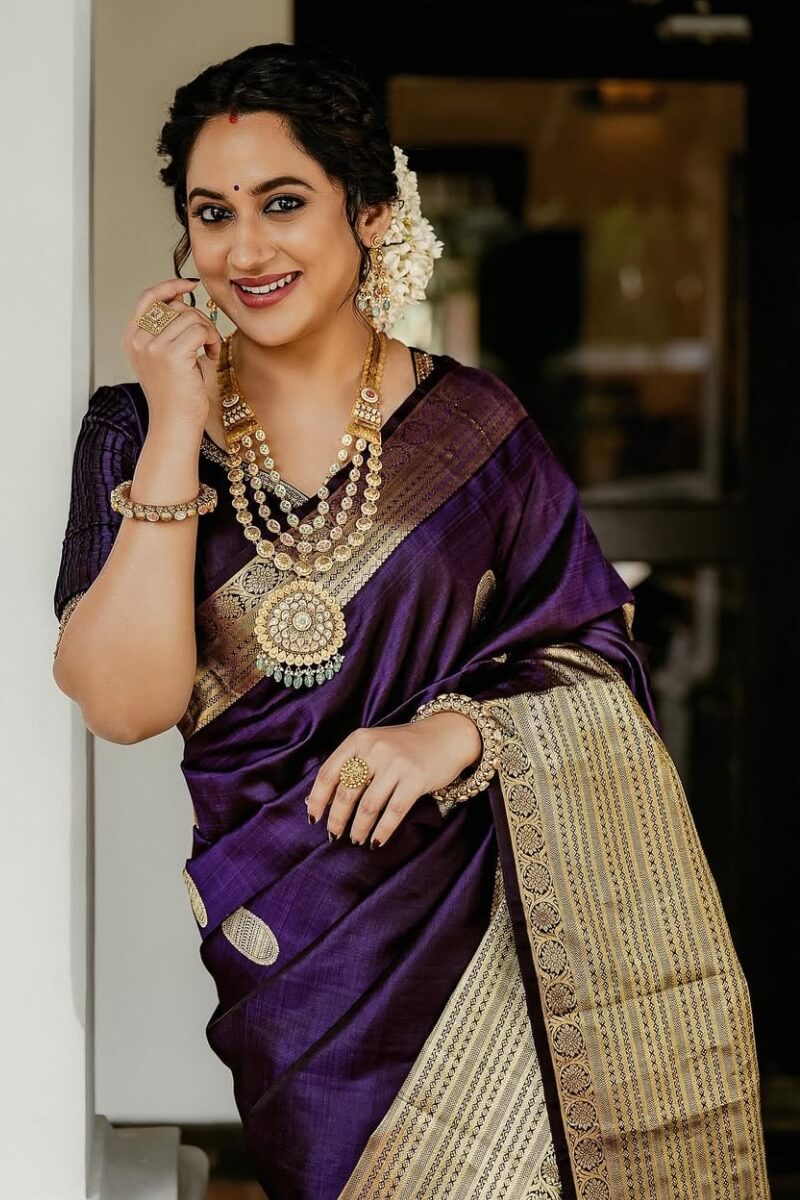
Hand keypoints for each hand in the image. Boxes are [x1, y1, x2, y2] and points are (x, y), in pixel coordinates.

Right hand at [121, 276, 222, 428]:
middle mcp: (138, 341)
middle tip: (205, 341)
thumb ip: (165, 329)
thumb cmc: (175, 394)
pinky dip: (212, 340)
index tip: (189, 286)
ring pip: (190, 316)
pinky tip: (211, 356)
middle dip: (197, 318)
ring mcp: (152, 347)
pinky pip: (199, 330)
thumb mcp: (164, 357)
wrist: (175, 424)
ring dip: (207, 331)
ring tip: (209, 351)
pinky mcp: (171, 355)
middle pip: (175, 306)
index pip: (147, 297)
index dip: (169, 286)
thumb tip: (181, 296)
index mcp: (132, 339)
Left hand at [305, 711, 482, 847]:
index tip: (314, 819)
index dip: (318, 800)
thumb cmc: (403, 746)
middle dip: (337, 819)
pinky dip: (382, 831)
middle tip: (334, 835)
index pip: (328, 773)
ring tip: (356, 839)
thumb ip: (348, 767)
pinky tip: (376, 842)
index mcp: (358, 740)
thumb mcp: (373, 746)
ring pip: (369, 806)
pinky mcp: (416, 779)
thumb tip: (315, 803)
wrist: (445, 735)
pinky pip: (393, 812)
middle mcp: (374, 749)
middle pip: (346, 793)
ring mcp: (396, 764)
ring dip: (358, 828)